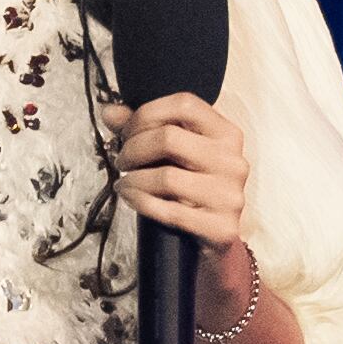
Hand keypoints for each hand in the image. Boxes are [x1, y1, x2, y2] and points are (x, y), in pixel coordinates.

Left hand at [102, 93, 249, 250]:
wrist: (212, 239)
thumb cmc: (189, 189)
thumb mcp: (171, 154)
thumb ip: (142, 129)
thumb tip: (109, 112)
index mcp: (226, 134)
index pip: (184, 104)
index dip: (146, 114)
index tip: (127, 132)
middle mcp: (233, 161)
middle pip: (169, 138)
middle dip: (132, 149)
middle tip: (122, 161)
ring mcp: (230, 196)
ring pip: (166, 176)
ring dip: (133, 180)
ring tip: (124, 183)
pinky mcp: (221, 227)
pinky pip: (169, 211)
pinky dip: (140, 202)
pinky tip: (132, 199)